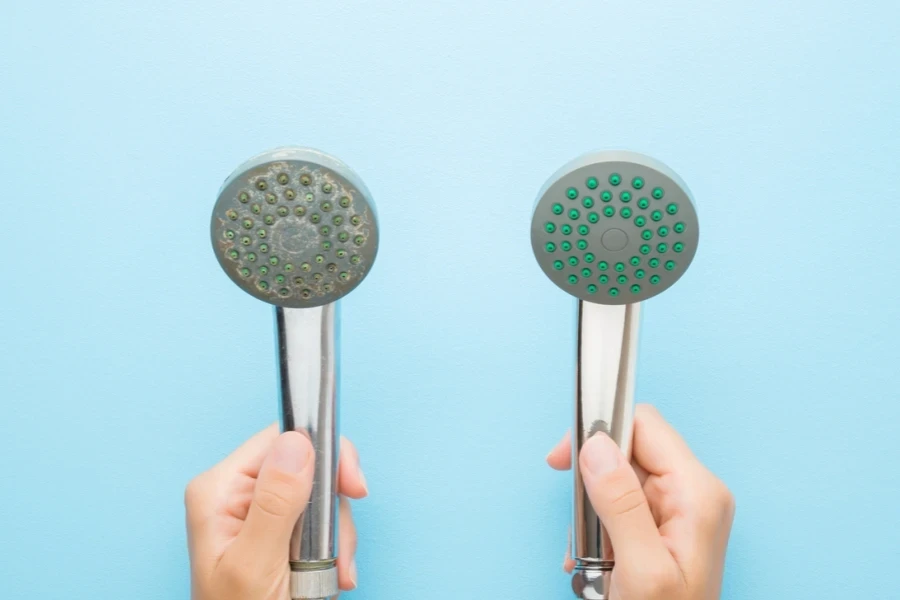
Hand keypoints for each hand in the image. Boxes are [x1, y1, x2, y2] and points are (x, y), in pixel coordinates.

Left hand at [185, 425, 367, 599]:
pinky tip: (330, 575)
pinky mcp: (279, 531)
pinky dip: (336, 549)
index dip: (324, 455)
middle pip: (308, 466)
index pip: (282, 439)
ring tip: (329, 575)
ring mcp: (259, 512)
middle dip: (333, 510)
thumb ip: (275, 503)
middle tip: (337, 550)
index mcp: (219, 490)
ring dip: (337, 537)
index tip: (351, 487)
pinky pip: (323, 522)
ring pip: (321, 497)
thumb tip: (297, 442)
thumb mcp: (256, 565)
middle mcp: (237, 494)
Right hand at [546, 404, 734, 599]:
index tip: (564, 459)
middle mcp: (693, 493)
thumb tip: (595, 446)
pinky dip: (597, 527)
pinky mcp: (664, 524)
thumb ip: (620, 503)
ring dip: (591, 512)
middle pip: (628, 449)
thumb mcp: (640, 569)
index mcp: (697, 492)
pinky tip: (597, 559)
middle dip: (592, 481)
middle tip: (579, 524)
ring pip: (617, 477)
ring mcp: (680, 509)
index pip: (644, 425)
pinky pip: (619, 503)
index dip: (599, 433)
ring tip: (593, 554)